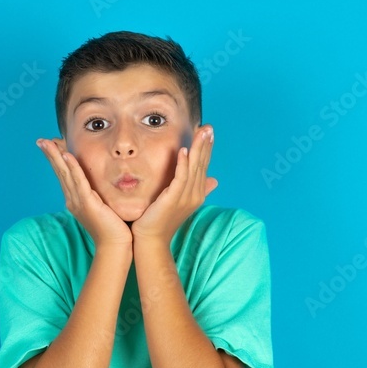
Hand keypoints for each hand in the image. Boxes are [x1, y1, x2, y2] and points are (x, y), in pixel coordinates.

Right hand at [36, 137, 132, 249]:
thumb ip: (98, 196)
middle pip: (60, 172)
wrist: (115, 246)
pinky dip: (72, 168)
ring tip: (47, 142)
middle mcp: (73, 200)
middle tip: (41, 140)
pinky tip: (66, 155)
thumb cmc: (113, 229)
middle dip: (50, 155)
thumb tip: (99, 188)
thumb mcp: (102, 207)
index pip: (64, 175)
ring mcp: (79, 201)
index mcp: (76, 200)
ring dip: (56, 157)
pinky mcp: (88, 203)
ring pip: (65, 174)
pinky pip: (78, 182)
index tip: (51, 145)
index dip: (57, 160)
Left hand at [130, 124, 218, 244]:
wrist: (152, 240)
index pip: (203, 166)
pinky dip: (183, 164)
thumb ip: (196, 189)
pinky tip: (184, 151)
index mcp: (196, 193)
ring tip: (201, 132)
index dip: (206, 149)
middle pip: (202, 164)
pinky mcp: (174, 199)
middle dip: (205, 144)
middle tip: (209, 127)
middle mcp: (195, 194)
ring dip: (198, 149)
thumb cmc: (162, 221)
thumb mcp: (180, 201)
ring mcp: (186, 197)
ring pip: (195, 168)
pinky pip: (181, 178)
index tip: (207, 132)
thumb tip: (215, 180)